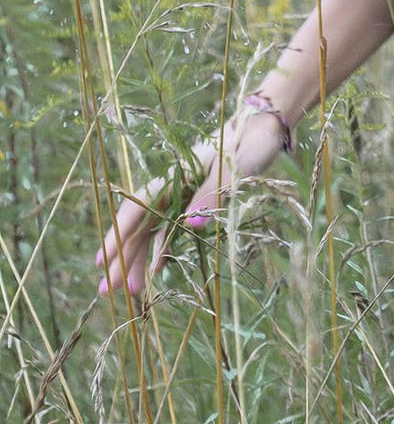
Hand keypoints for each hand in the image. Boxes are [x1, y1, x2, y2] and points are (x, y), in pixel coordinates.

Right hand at [95, 97, 292, 303]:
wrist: (262, 130)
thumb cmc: (246, 144)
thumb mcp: (232, 168)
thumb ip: (211, 194)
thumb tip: (190, 226)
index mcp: (173, 176)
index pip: (137, 207)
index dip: (117, 234)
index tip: (102, 261)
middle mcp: (170, 188)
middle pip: (138, 225)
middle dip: (121, 257)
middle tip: (105, 291)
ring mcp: (180, 197)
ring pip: (151, 232)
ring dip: (139, 259)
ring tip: (129, 292)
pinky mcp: (194, 205)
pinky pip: (170, 232)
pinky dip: (161, 251)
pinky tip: (153, 272)